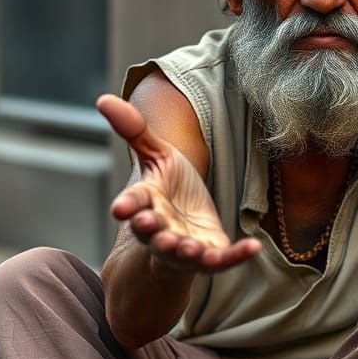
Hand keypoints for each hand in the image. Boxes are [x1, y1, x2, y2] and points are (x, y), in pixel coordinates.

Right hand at [97, 94, 260, 273]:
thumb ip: (135, 131)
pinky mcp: (211, 256)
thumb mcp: (157, 154)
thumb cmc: (169, 188)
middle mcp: (162, 229)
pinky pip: (224, 260)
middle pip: (153, 233)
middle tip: (150, 225)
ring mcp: (185, 247)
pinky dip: (237, 256)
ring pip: (182, 253)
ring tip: (189, 247)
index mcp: (147, 203)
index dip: (128, 205)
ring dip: (185, 251)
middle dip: (152, 231)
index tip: (119, 208)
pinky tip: (253, 247)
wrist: (188, 219)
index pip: (135, 202)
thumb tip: (104, 98)